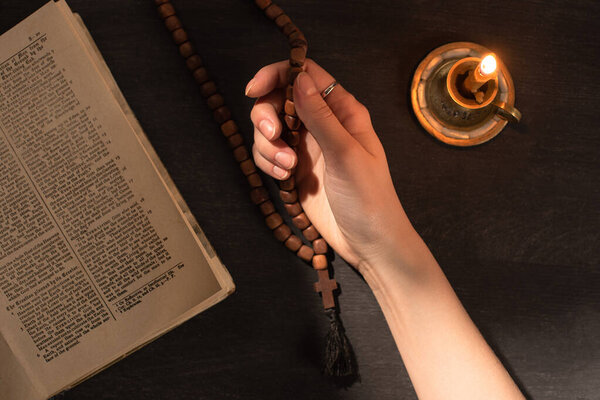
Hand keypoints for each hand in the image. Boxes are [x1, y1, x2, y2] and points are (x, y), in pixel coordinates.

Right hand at [246, 59, 414, 269]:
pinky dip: (268, 163)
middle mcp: (322, 123)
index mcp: (342, 111)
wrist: (369, 241)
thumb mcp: (346, 154)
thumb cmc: (369, 196)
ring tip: (287, 169)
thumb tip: (298, 78)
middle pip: (279, 100)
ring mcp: (307, 146)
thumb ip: (320, 116)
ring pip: (269, 129)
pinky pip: (268, 154)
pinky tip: (284, 179)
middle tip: (273, 137)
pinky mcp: (294, 169)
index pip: (305, 75)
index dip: (276, 75)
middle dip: (267, 117)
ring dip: (268, 146)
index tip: (255, 90)